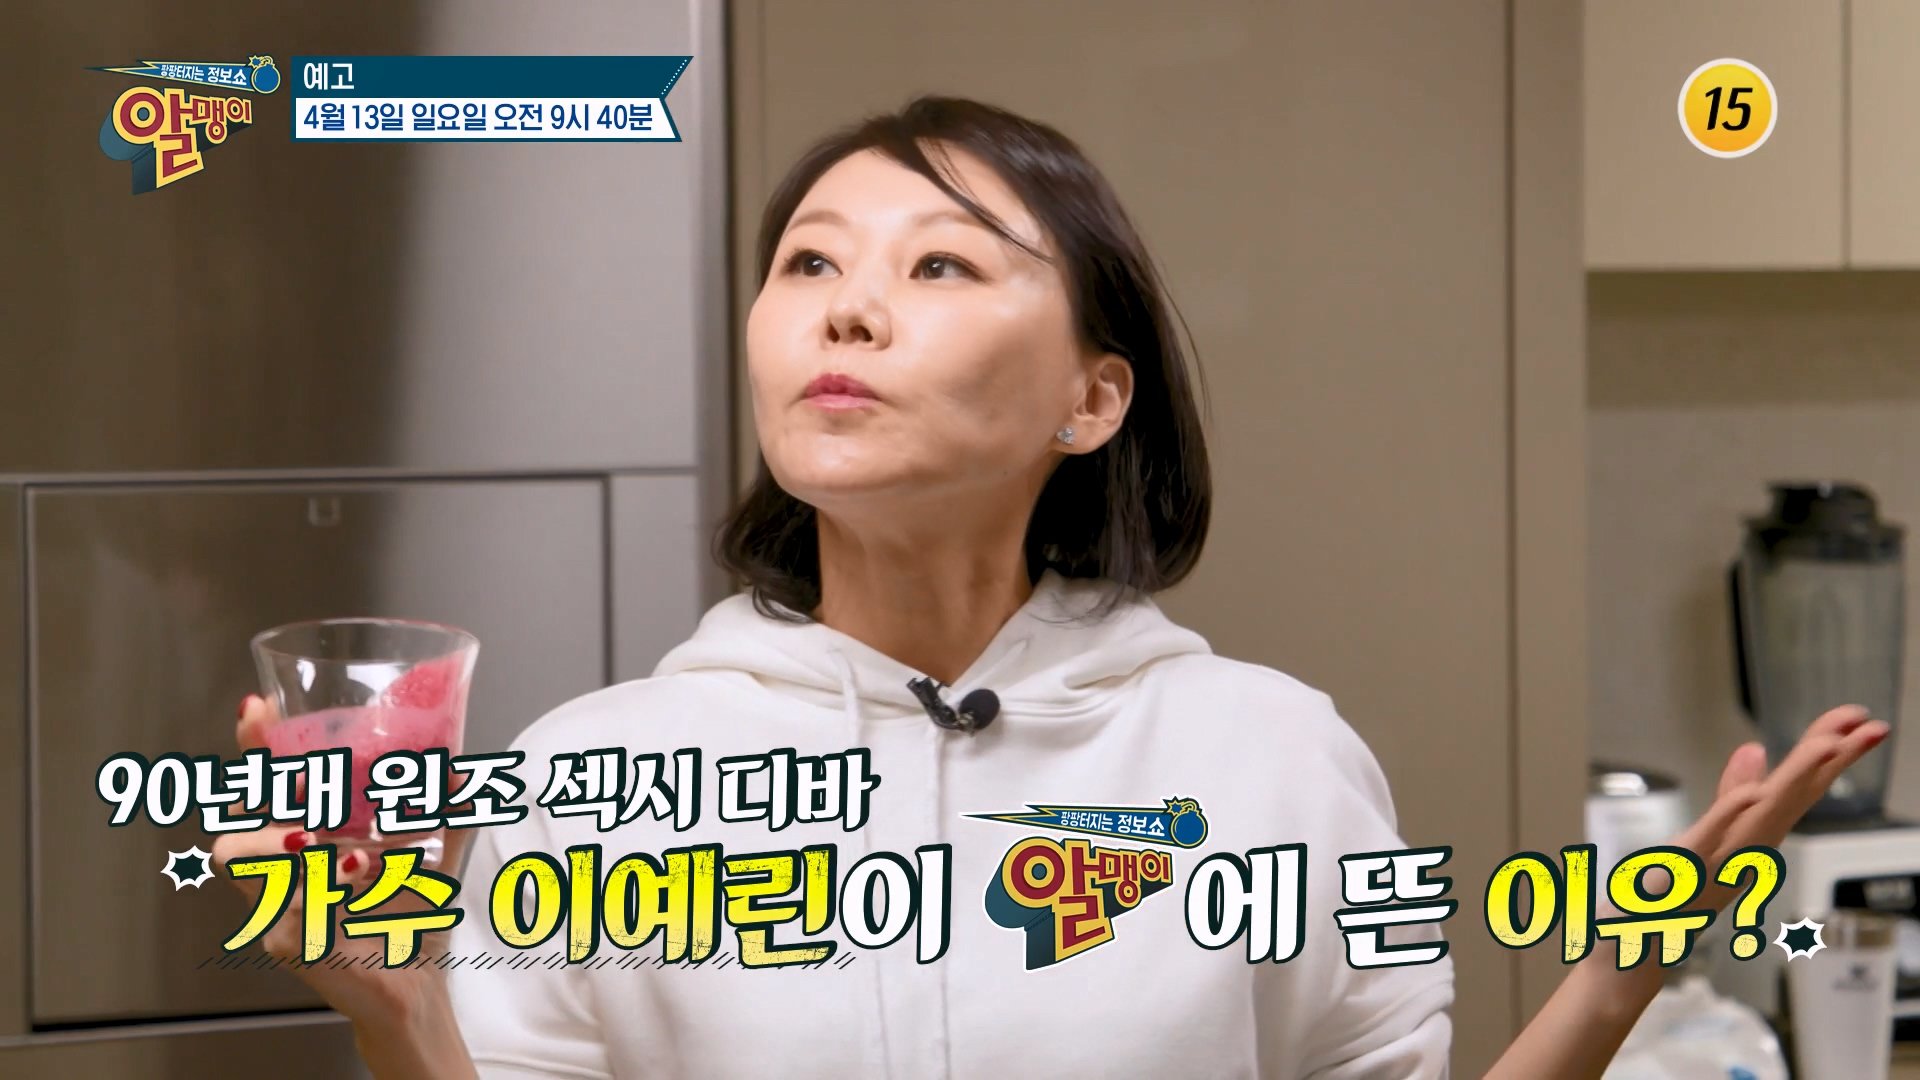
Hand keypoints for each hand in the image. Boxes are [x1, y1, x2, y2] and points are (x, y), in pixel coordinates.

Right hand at [209, 695, 477, 1027]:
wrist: (418, 988)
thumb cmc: (411, 920)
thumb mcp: (436, 857)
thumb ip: (448, 810)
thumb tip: (461, 767)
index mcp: (307, 840)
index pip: (263, 786)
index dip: (253, 747)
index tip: (257, 710)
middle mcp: (282, 874)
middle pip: (235, 824)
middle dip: (265, 803)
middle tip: (312, 797)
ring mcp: (277, 911)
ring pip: (245, 862)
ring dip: (290, 845)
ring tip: (348, 851)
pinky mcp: (289, 948)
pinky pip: (283, 913)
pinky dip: (320, 893)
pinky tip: (360, 882)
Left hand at [1486, 704, 1891, 1079]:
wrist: (1626, 956)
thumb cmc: (1666, 899)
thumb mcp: (1705, 837)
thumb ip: (1732, 797)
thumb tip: (1754, 752)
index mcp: (1749, 841)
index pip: (1796, 790)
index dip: (1827, 753)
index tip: (1857, 717)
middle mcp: (1742, 854)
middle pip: (1793, 800)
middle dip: (1832, 761)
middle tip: (1873, 726)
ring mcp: (1713, 865)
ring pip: (1762, 817)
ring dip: (1795, 781)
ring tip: (1829, 744)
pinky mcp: (1678, 873)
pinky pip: (1708, 840)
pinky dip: (1730, 815)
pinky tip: (1755, 790)